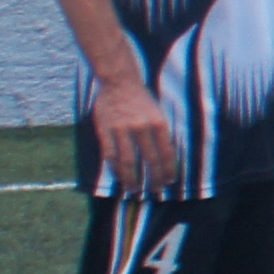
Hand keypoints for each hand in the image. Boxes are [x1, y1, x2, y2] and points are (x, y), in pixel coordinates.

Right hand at [90, 75, 178, 193]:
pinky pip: (110, 156)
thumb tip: (165, 159)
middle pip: (150, 161)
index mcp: (159, 124)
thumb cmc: (142, 99)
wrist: (119, 82)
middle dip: (153, 179)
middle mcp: (142, 128)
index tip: (169, 182)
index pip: (166, 154)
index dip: (168, 170)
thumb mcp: (158, 114)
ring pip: (129, 162)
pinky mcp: (105, 131)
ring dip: (132, 179)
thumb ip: (161, 134)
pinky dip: (116, 169)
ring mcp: (122, 130)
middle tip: (155, 192)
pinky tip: (120, 178)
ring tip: (135, 191)